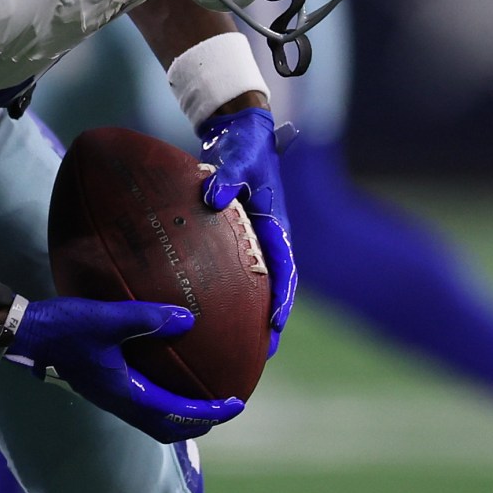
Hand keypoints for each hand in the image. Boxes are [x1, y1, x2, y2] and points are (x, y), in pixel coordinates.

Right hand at [0, 294, 243, 442]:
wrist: (25, 335)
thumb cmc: (63, 327)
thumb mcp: (107, 318)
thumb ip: (148, 319)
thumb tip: (188, 319)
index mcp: (125, 394)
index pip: (178, 414)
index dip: (211, 413)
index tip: (237, 404)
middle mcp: (119, 403)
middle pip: (168, 429)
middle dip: (199, 422)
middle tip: (224, 406)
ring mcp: (109, 397)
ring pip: (154, 421)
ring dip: (180, 415)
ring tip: (201, 397)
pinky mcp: (101, 386)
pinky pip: (141, 405)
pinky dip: (163, 401)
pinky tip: (166, 375)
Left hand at [198, 106, 297, 355]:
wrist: (240, 136)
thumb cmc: (243, 146)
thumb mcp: (238, 157)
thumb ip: (227, 176)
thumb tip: (212, 199)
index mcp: (276, 226)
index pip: (284, 269)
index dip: (282, 298)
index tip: (275, 323)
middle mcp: (269, 240)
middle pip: (274, 290)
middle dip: (269, 324)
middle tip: (261, 356)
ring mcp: (254, 244)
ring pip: (256, 288)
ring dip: (251, 319)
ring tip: (240, 352)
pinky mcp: (237, 242)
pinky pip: (235, 276)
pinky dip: (228, 299)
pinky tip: (207, 320)